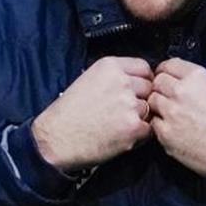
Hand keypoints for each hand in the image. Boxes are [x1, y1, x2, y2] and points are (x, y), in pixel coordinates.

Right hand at [32, 56, 153, 171]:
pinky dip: (139, 135)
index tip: (135, 90)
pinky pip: (148, 129)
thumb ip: (115, 76)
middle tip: (123, 111)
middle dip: (141, 99)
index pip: (144, 68)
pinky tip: (120, 136)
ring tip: (117, 124)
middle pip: (149, 88)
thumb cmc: (68, 112)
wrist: (56, 138)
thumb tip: (138, 80)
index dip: (142, 81)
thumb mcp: (89, 79)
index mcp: (110, 66)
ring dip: (140, 118)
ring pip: (149, 109)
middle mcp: (122, 82)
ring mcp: (129, 104)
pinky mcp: (133, 127)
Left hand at [148, 58, 205, 177]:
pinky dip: (161, 126)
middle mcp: (181, 91)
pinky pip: (154, 123)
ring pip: (152, 101)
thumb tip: (175, 78)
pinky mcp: (165, 133)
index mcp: (196, 76)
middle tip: (169, 99)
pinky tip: (174, 129)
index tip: (166, 78)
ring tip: (172, 115)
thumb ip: (193, 80)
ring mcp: (171, 112)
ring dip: (159, 107)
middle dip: (161, 89)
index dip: (166, 72)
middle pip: (157, 82)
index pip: (168, 65)